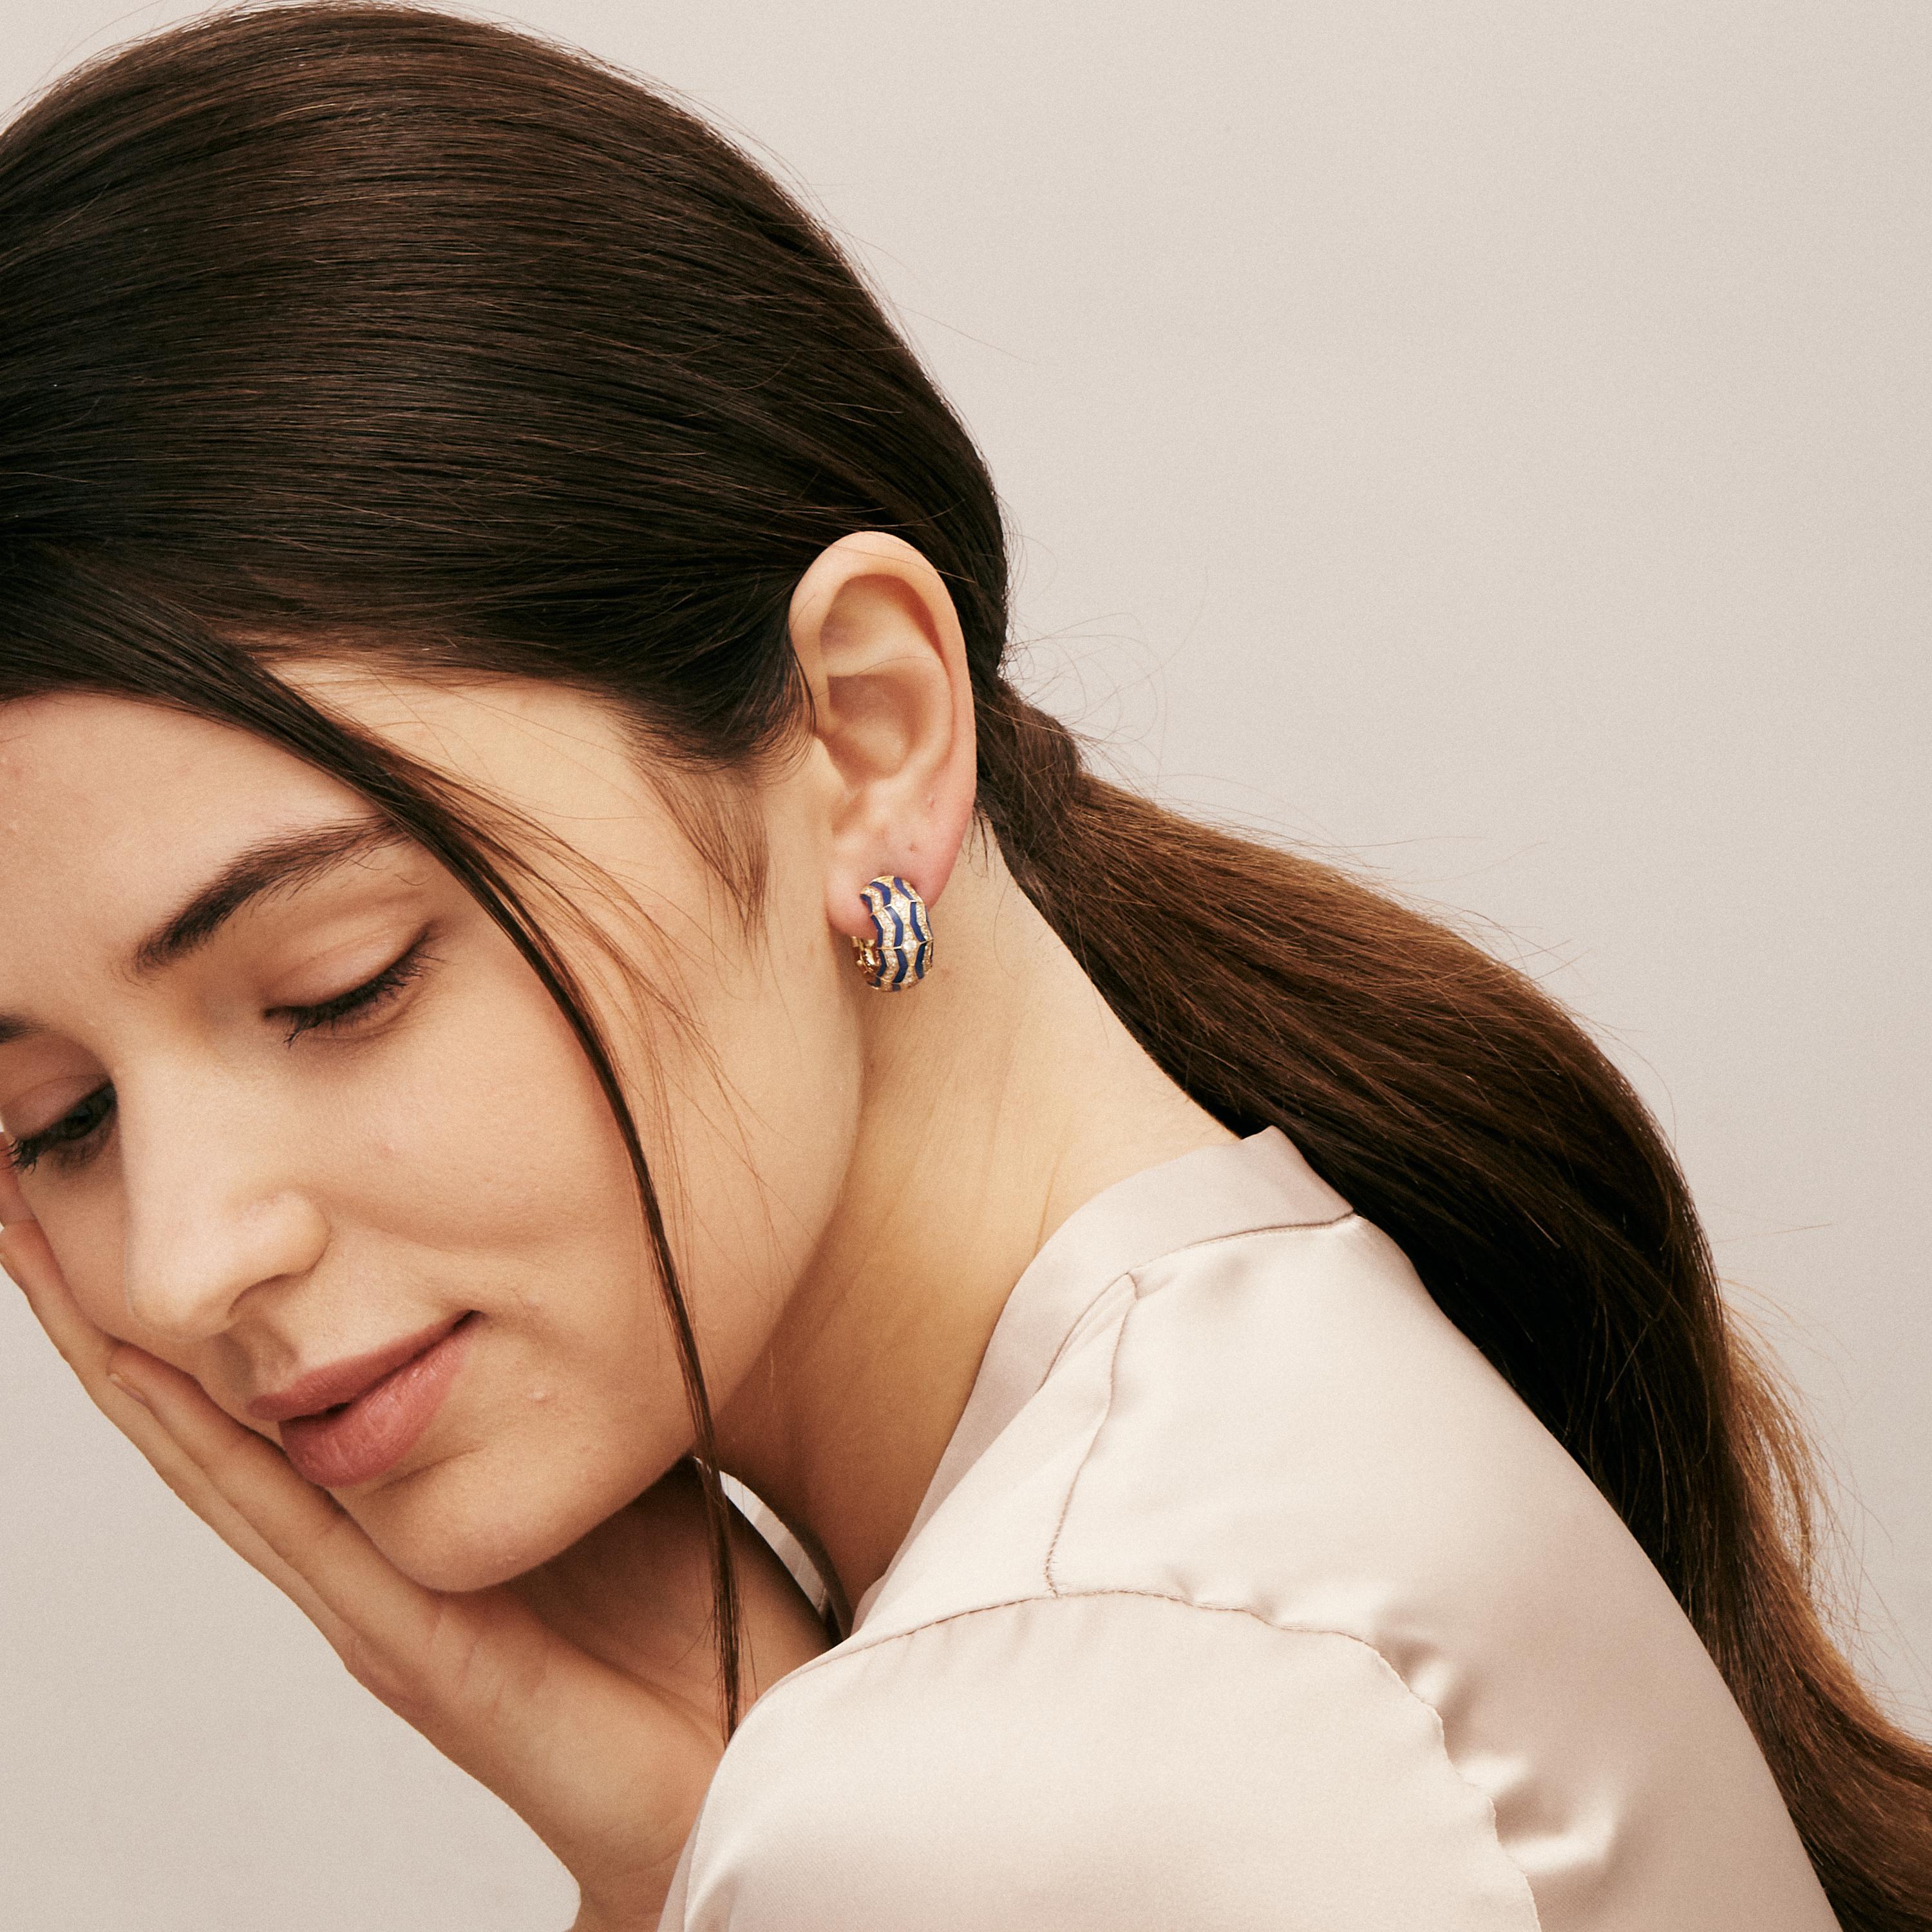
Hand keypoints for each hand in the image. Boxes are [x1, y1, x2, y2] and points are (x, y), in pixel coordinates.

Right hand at [0, 1179, 832, 1931]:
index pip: (262, 1397)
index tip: (101, 1200)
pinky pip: (300, 1536)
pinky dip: (213, 1456)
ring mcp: (370, 1603)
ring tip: (35, 1257)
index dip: (184, 1309)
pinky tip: (155, 1381)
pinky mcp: (415, 1646)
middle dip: (107, 1318)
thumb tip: (548, 1277)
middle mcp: (357, 1555)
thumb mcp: (608, 1467)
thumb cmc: (682, 1610)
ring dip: (120, 1366)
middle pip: (201, 1421)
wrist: (730, 1752)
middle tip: (15, 1207)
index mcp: (397, 1513)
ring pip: (214, 1466)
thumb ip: (554, 1398)